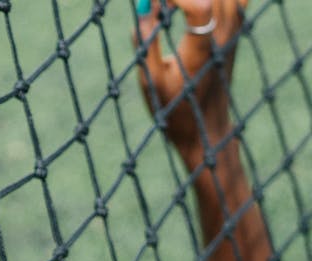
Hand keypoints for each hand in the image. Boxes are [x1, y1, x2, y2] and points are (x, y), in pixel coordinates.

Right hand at [135, 0, 247, 154]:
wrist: (206, 128)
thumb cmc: (174, 108)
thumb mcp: (150, 79)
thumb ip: (145, 41)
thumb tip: (143, 7)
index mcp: (200, 51)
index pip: (200, 7)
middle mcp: (223, 38)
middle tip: (161, 3)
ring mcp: (234, 33)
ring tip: (174, 4)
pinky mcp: (237, 32)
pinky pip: (235, 0)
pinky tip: (197, 6)